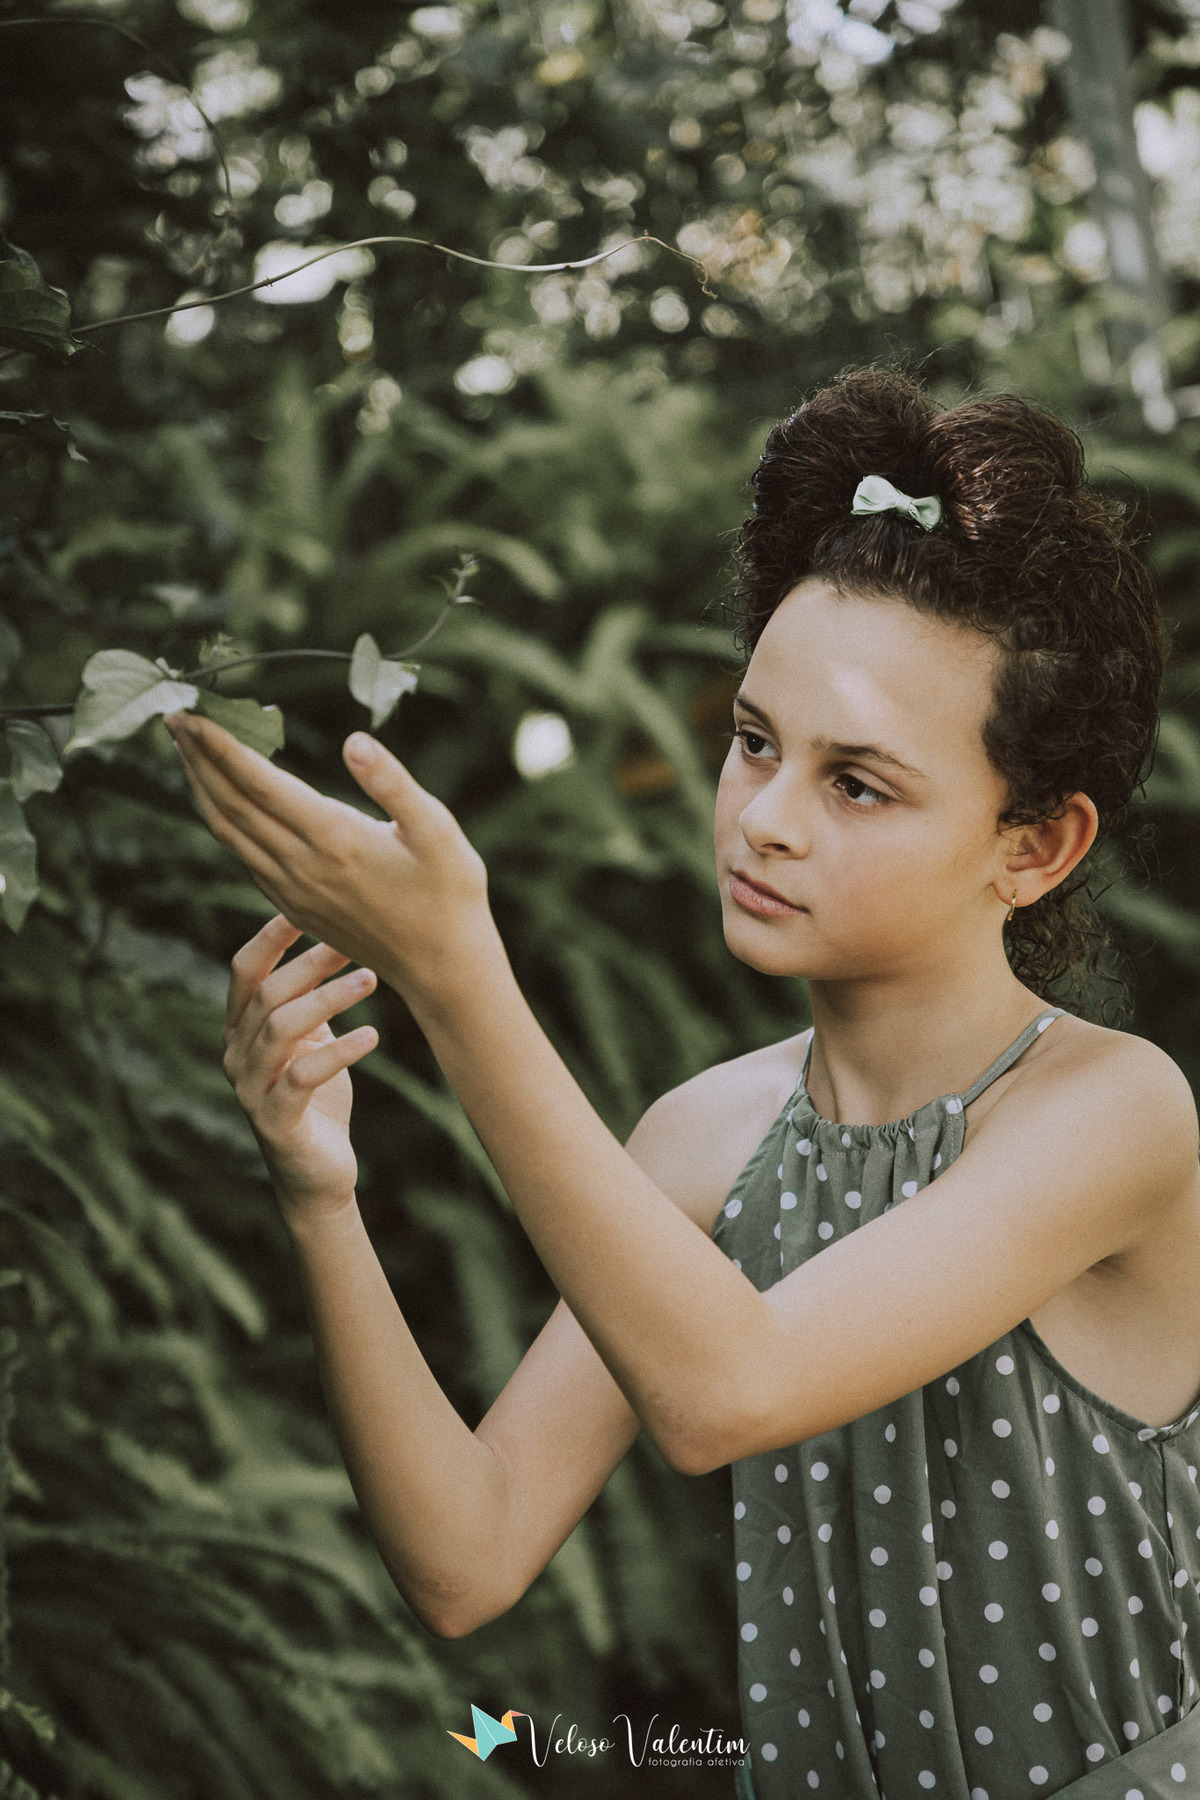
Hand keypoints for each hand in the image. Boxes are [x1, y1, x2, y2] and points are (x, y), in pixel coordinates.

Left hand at [167, 714, 497, 1005]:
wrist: (440, 966)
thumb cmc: (449, 893)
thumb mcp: (438, 830)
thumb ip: (393, 783)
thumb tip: (353, 741)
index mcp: (333, 839)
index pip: (257, 783)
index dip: (219, 746)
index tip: (189, 713)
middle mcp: (301, 866)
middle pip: (230, 804)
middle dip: (198, 759)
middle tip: (174, 717)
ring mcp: (292, 890)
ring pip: (228, 832)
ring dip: (202, 789)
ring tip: (187, 751)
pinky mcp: (294, 906)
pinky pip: (243, 854)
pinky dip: (223, 820)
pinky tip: (221, 800)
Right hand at [223, 914, 378, 1223]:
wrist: (317, 1175)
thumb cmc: (317, 1099)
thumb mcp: (312, 1041)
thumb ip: (312, 999)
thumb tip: (343, 939)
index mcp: (240, 1030)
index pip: (243, 971)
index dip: (271, 937)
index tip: (307, 907)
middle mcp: (235, 1056)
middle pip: (267, 994)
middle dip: (311, 963)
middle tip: (356, 943)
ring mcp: (250, 1090)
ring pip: (281, 1029)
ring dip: (328, 998)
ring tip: (370, 979)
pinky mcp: (275, 1122)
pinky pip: (302, 1076)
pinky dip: (339, 1051)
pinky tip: (371, 1034)